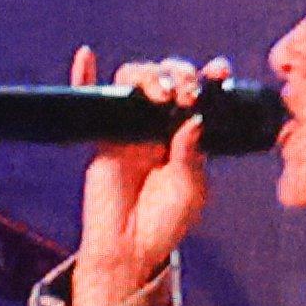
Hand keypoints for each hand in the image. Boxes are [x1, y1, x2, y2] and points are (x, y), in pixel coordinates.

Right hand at [66, 46, 227, 298]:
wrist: (131, 249)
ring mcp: (131, 125)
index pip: (200, 92)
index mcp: (189, 131)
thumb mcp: (192, 189)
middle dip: (180, 74)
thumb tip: (192, 119)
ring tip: (161, 93)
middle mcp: (161, 121)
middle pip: (168, 76)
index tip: (220, 72)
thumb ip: (192, 155)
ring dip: (149, 75)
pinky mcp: (104, 135)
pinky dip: (85, 75)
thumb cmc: (165, 222)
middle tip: (187, 94)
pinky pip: (93, 99)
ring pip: (135, 79)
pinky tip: (86, 56)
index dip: (209, 76)